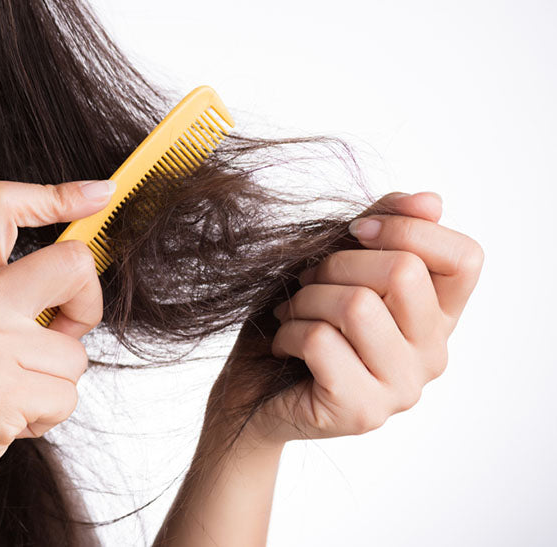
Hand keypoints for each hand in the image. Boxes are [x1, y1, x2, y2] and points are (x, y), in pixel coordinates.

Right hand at [0, 178, 115, 528]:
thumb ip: (5, 298)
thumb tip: (75, 280)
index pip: (1, 205)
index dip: (58, 193)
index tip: (99, 195)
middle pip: (71, 263)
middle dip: (87, 302)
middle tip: (66, 331)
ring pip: (75, 354)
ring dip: (56, 384)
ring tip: (10, 397)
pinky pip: (67, 396)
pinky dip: (48, 416)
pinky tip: (8, 422)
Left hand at [238, 191, 483, 444]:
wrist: (252, 388)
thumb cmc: (297, 320)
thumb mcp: (339, 263)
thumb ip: (385, 228)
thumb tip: (430, 200)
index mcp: (438, 317)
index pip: (465, 258)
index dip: (409, 229)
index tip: (357, 230)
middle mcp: (433, 355)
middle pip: (404, 271)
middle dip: (337, 263)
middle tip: (308, 283)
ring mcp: (403, 389)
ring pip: (357, 305)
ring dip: (306, 298)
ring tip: (292, 314)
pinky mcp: (362, 411)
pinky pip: (320, 340)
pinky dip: (288, 332)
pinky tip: (285, 347)